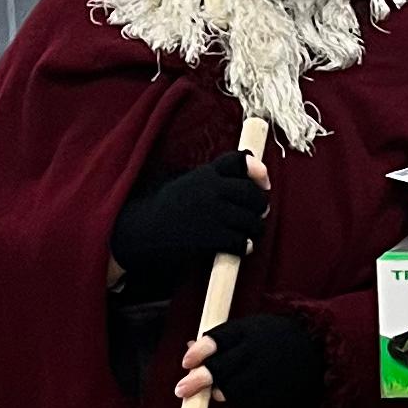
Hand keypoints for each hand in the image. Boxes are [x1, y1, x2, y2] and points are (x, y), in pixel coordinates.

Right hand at [111, 150, 268, 287]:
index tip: (264, 182)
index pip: (239, 161)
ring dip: (255, 228)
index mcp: (205, 174)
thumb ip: (214, 177)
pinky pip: (242, 241)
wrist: (143, 231)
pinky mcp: (211, 237)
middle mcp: (212, 190)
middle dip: (260, 206)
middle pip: (253, 194)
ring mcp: (213, 213)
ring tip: (249, 232)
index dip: (257, 169)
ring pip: (252, 220)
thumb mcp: (186, 182)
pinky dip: (245, 246)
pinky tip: (240, 246)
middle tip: (257, 214)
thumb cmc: (166, 207)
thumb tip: (254, 172)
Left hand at [179, 310, 324, 407]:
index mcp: (248, 330)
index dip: (198, 352)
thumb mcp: (251, 328)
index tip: (186, 362)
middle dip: (198, 380)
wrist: (320, 348)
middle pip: (220, 368)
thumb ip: (223, 338)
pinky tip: (237, 395)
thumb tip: (188, 346)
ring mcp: (266, 372)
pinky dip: (238, 400)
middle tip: (181, 390)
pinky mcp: (276, 391)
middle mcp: (256, 351)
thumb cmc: (277, 337)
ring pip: (231, 388)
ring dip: (218, 391)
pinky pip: (249, 401)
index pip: (216, 340)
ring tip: (215, 392)